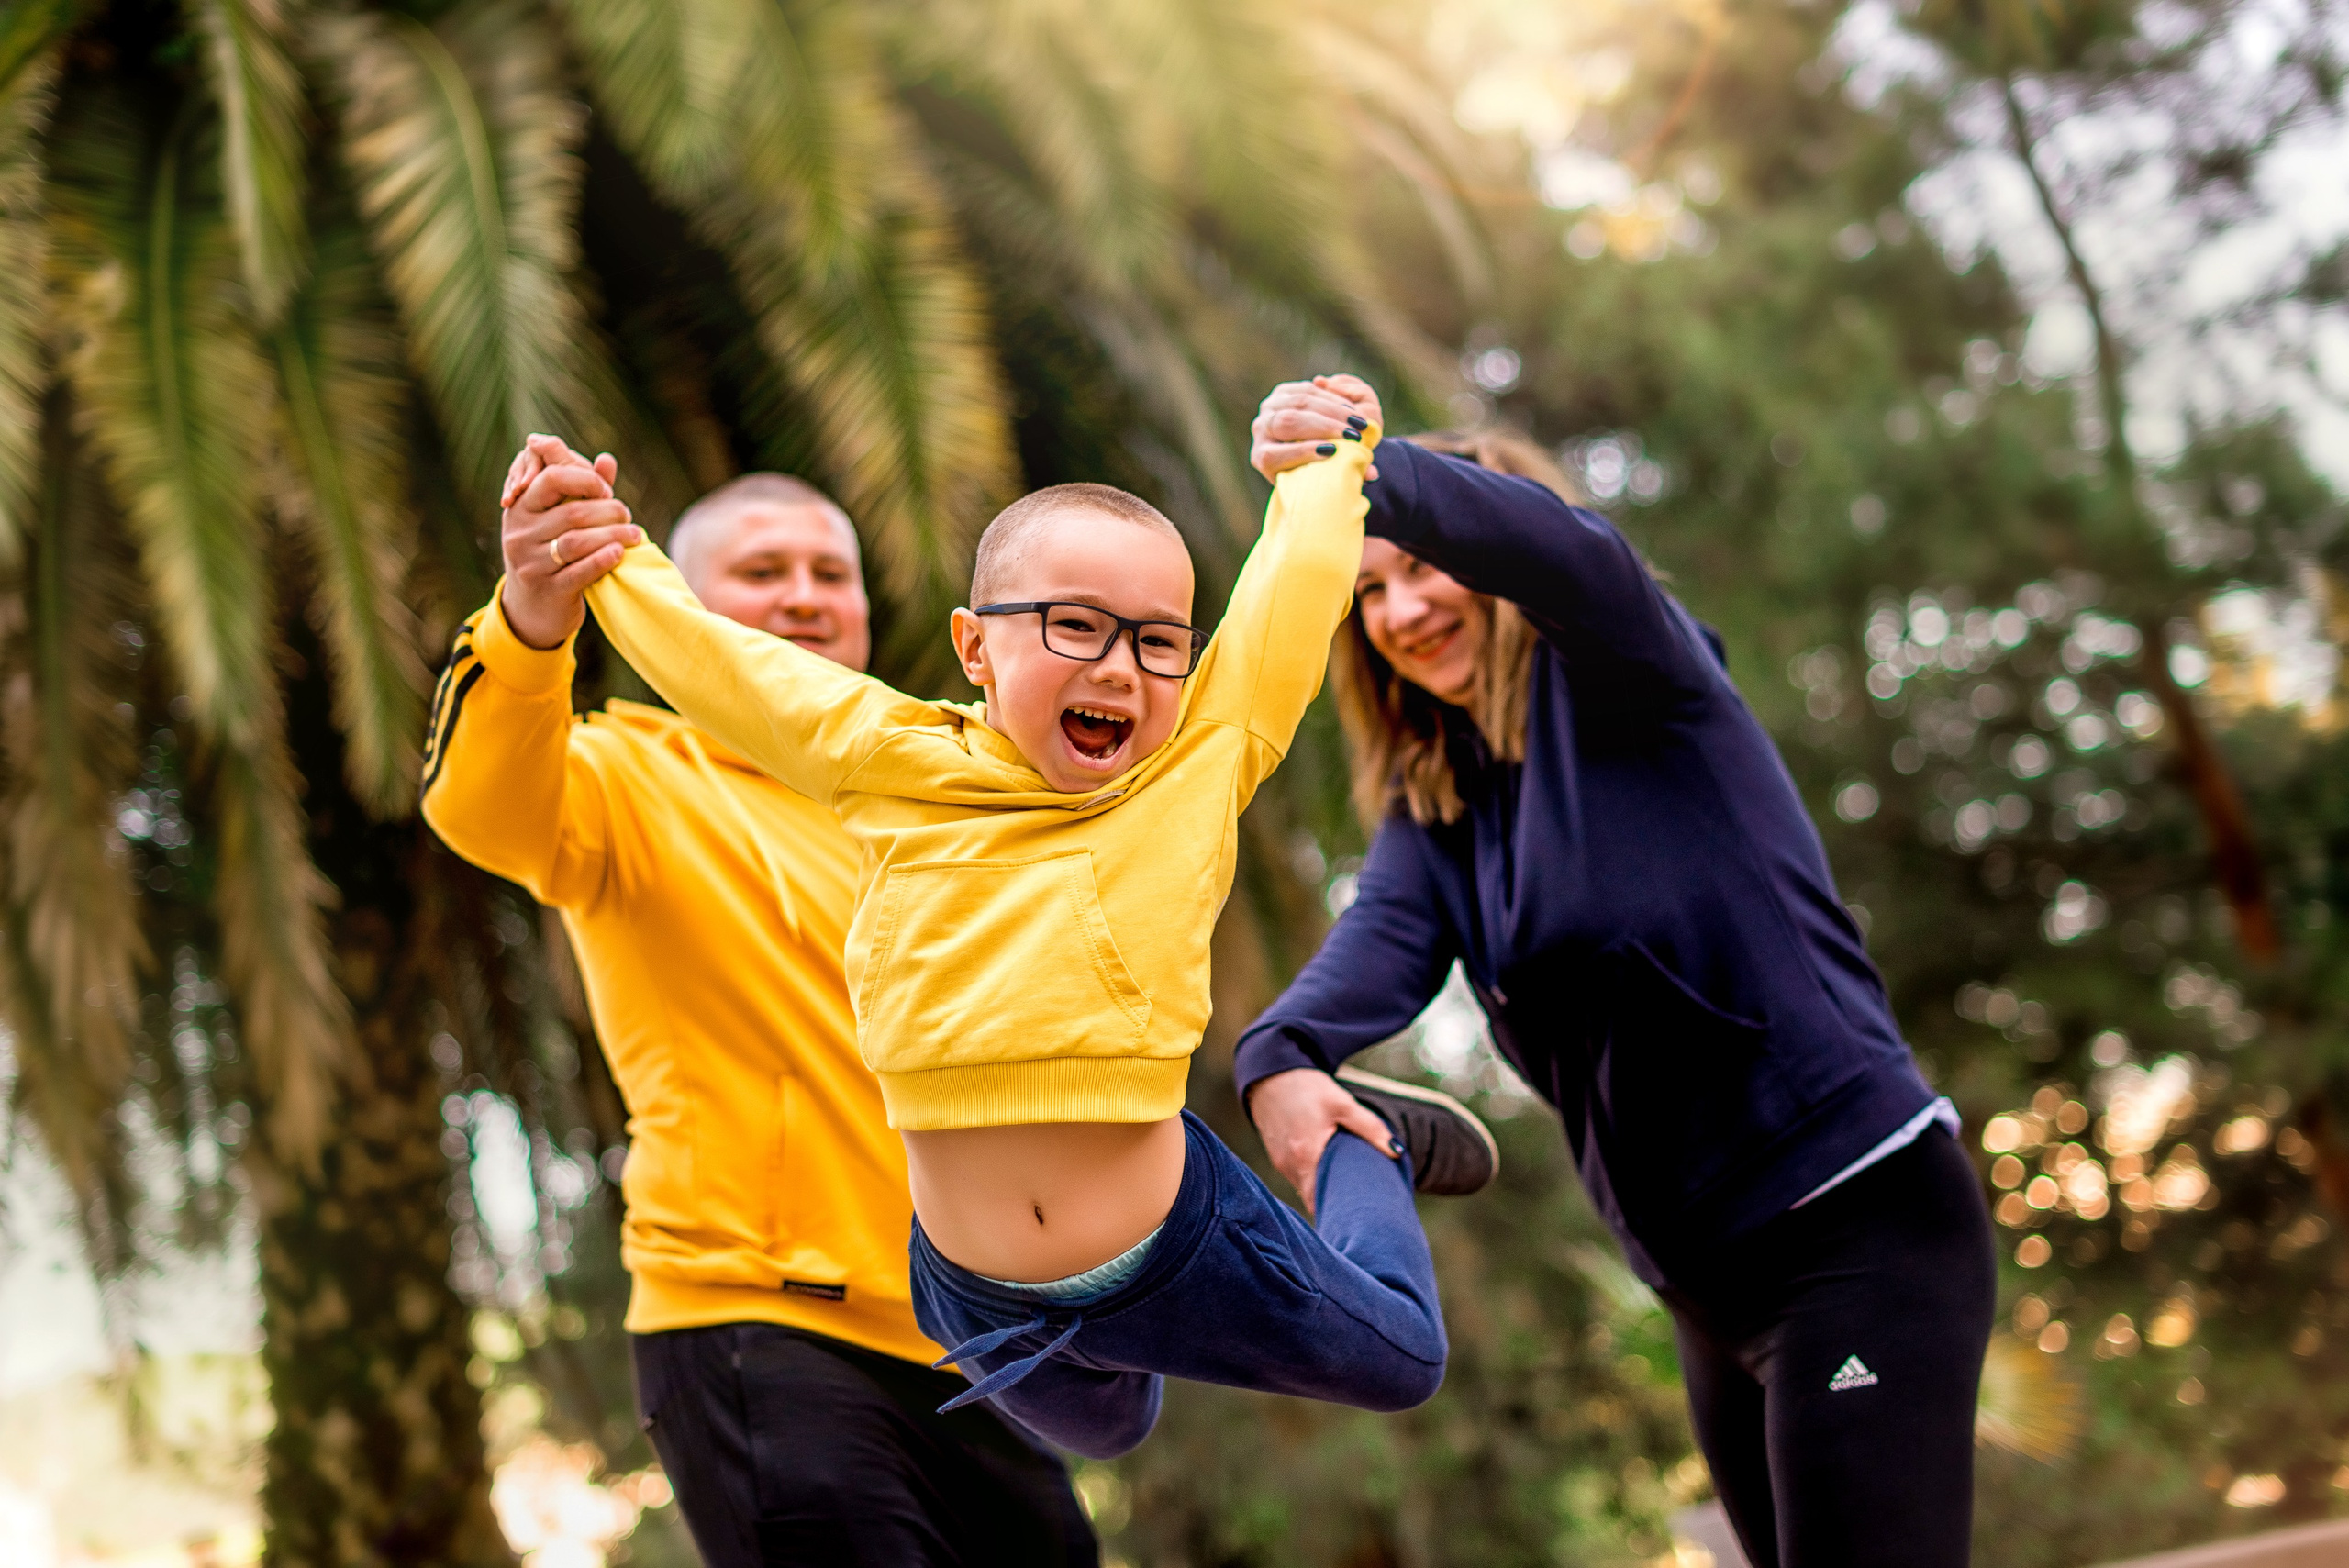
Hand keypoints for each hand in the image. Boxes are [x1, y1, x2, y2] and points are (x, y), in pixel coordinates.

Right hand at [498, 434, 639, 649]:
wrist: (531, 609)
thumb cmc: (550, 554)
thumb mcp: (555, 521)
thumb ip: (582, 489)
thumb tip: (607, 459)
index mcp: (520, 508)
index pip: (552, 479)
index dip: (586, 480)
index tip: (607, 491)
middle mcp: (519, 533)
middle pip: (572, 513)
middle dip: (608, 511)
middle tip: (627, 515)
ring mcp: (530, 563)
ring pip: (577, 541)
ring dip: (613, 534)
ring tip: (634, 534)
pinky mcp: (547, 589)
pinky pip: (580, 571)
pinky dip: (603, 560)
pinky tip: (620, 553)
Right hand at [1244, 1067, 1397, 1217]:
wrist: (1269, 1073)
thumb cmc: (1306, 1087)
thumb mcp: (1342, 1103)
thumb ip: (1370, 1127)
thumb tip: (1396, 1150)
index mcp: (1306, 1155)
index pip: (1319, 1202)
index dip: (1336, 1210)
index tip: (1357, 1213)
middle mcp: (1289, 1164)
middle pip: (1312, 1197)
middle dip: (1332, 1201)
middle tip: (1357, 1202)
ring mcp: (1280, 1161)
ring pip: (1303, 1187)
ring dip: (1321, 1187)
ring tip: (1344, 1183)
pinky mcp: (1276, 1155)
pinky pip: (1296, 1175)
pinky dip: (1310, 1175)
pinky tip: (1325, 1167)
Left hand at [1250, 374, 1384, 483]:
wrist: (1296, 445)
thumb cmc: (1313, 470)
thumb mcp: (1321, 479)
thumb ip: (1343, 477)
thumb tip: (1371, 473)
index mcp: (1262, 458)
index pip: (1274, 455)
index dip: (1301, 453)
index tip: (1332, 452)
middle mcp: (1260, 430)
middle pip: (1288, 423)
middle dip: (1323, 427)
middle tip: (1353, 435)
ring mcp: (1269, 407)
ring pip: (1301, 402)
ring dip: (1333, 411)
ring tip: (1358, 422)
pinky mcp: (1282, 391)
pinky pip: (1308, 389)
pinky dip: (1332, 399)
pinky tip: (1351, 410)